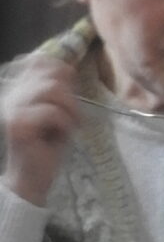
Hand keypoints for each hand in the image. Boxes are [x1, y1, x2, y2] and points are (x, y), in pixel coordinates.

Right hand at [1, 52, 80, 206]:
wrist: (33, 179)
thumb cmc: (47, 147)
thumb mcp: (58, 113)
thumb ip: (60, 92)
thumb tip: (69, 68)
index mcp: (18, 91)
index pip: (37, 62)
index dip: (60, 69)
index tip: (70, 89)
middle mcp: (11, 96)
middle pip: (50, 75)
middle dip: (70, 96)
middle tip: (74, 118)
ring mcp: (13, 109)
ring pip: (51, 90)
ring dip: (70, 108)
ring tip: (72, 125)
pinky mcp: (19, 124)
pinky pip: (51, 111)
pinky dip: (65, 122)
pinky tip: (63, 134)